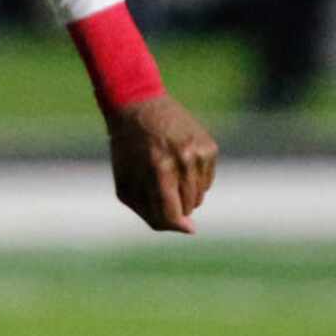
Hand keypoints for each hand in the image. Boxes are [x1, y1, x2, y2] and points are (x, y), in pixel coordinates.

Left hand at [106, 94, 217, 233]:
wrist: (138, 104)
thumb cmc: (127, 150)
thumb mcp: (126, 184)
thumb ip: (152, 213)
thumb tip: (190, 230)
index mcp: (159, 169)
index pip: (174, 214)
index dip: (170, 222)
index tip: (168, 220)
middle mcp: (184, 159)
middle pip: (188, 207)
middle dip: (172, 205)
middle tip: (156, 186)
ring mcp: (199, 152)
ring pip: (200, 196)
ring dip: (183, 194)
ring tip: (166, 174)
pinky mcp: (210, 146)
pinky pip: (208, 181)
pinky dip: (194, 180)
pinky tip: (178, 163)